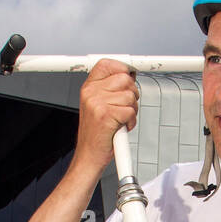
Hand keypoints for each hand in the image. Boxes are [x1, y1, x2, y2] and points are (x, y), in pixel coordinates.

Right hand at [73, 58, 138, 172]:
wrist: (88, 157)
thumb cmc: (96, 135)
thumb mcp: (98, 107)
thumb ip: (111, 90)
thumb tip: (130, 76)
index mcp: (88, 88)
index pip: (107, 64)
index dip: (122, 69)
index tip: (129, 76)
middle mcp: (91, 93)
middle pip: (124, 79)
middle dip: (132, 93)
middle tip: (125, 107)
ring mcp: (97, 103)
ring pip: (130, 96)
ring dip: (132, 110)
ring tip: (121, 120)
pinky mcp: (106, 115)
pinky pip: (130, 111)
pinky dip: (131, 122)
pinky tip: (121, 127)